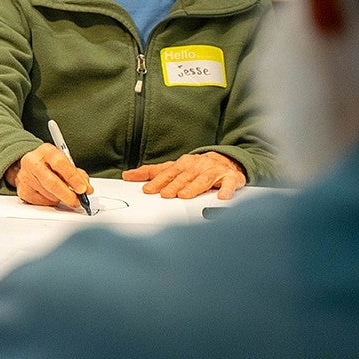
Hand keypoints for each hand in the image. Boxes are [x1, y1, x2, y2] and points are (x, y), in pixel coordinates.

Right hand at [4, 143, 90, 209]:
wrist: (30, 167)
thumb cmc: (50, 165)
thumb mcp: (65, 162)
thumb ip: (78, 175)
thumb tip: (86, 189)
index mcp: (46, 151)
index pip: (60, 163)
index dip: (73, 178)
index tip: (83, 189)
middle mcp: (32, 162)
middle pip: (51, 182)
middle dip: (67, 194)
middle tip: (77, 201)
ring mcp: (25, 177)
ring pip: (48, 195)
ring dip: (60, 198)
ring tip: (63, 194)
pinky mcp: (23, 191)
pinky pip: (41, 202)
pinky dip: (51, 202)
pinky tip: (51, 195)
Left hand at [123, 152, 245, 199]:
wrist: (226, 161)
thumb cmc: (195, 168)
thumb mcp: (173, 168)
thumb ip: (151, 172)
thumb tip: (127, 175)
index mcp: (182, 164)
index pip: (167, 173)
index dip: (157, 181)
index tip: (147, 190)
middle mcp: (197, 166)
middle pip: (184, 177)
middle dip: (173, 185)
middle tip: (164, 194)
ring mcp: (214, 171)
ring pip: (203, 180)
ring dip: (193, 187)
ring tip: (184, 196)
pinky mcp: (231, 178)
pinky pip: (229, 184)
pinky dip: (226, 190)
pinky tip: (221, 197)